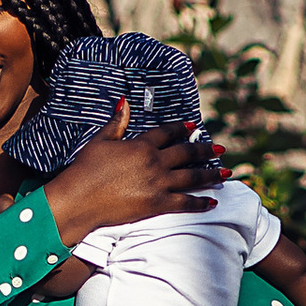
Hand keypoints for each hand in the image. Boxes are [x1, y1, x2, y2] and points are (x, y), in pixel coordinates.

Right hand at [45, 99, 218, 245]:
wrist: (79, 199)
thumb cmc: (85, 169)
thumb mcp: (100, 141)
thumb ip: (117, 123)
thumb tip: (126, 102)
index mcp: (141, 145)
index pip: (167, 133)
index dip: (181, 128)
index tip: (192, 126)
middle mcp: (154, 162)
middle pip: (186, 153)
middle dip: (205, 150)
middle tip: (219, 149)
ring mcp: (158, 184)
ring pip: (192, 176)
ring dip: (211, 174)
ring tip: (226, 173)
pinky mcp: (156, 204)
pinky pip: (185, 202)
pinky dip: (200, 202)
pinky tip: (212, 201)